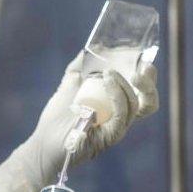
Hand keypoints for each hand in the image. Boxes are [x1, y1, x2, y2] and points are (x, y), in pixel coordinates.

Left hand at [22, 53, 158, 185]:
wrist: (43, 141)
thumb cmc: (57, 117)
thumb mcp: (69, 86)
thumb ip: (78, 68)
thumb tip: (86, 50)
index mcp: (116, 106)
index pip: (143, 94)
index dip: (148, 79)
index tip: (144, 62)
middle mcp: (121, 118)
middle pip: (149, 103)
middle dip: (149, 83)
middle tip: (142, 68)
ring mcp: (116, 128)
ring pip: (135, 105)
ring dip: (124, 84)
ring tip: (108, 73)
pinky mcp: (108, 136)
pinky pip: (122, 115)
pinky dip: (118, 96)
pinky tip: (106, 83)